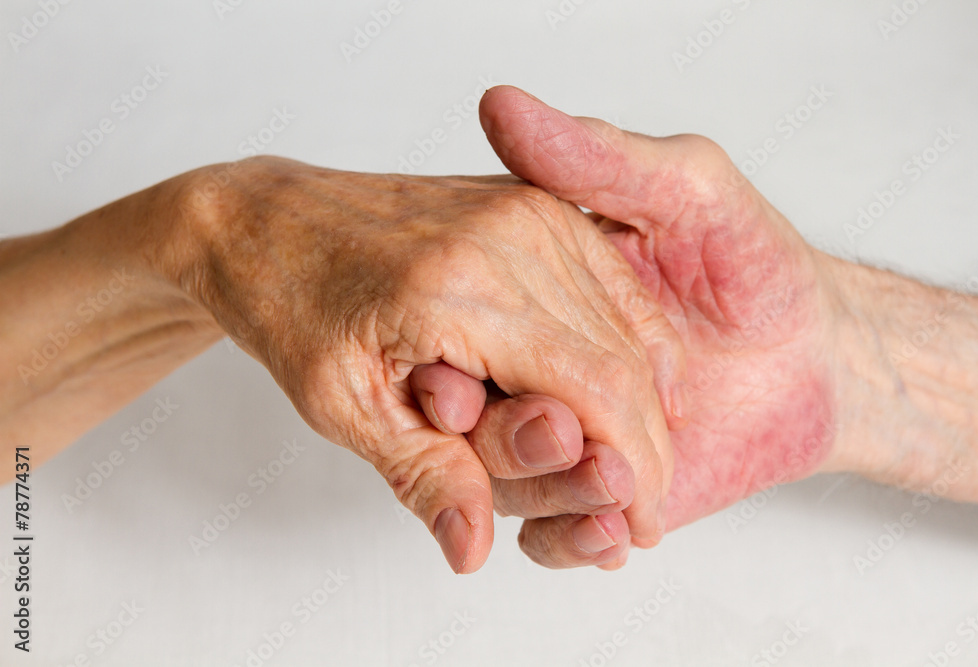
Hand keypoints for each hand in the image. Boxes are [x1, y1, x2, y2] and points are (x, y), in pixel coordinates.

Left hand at [166, 159, 683, 571]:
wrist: (271, 220)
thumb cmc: (295, 304)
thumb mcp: (341, 404)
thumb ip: (423, 474)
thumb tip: (475, 549)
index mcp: (461, 288)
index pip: (596, 391)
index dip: (632, 470)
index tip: (637, 526)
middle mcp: (514, 236)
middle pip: (626, 362)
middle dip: (645, 450)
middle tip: (635, 509)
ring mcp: (532, 211)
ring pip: (630, 324)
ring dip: (645, 405)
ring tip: (626, 464)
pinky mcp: (538, 205)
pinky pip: (615, 285)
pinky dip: (634, 346)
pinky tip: (631, 394)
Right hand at [416, 86, 846, 546]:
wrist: (819, 356)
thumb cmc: (755, 266)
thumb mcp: (687, 190)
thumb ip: (599, 160)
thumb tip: (503, 107)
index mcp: (536, 301)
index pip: (462, 340)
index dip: (449, 368)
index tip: (452, 383)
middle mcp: (538, 373)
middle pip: (478, 424)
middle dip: (504, 438)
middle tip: (556, 430)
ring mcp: (564, 439)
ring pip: (510, 488)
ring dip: (548, 492)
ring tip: (609, 478)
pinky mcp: (596, 499)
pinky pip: (553, 538)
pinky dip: (575, 542)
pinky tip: (614, 530)